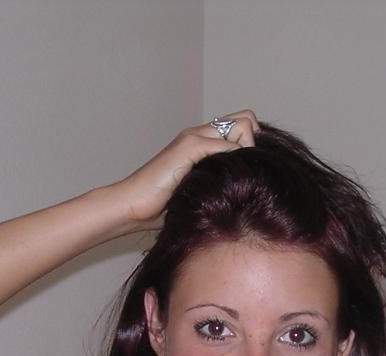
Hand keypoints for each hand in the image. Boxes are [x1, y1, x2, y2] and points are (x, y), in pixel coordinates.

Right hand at [112, 110, 258, 229]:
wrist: (132, 206)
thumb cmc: (162, 207)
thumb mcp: (198, 192)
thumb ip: (216, 182)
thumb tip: (247, 193)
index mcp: (202, 142)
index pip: (243, 125)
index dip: (251, 148)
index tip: (247, 175)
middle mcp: (199, 133)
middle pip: (247, 119)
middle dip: (254, 146)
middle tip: (244, 175)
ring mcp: (194, 137)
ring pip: (243, 126)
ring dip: (246, 154)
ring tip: (235, 181)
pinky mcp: (189, 146)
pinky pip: (227, 145)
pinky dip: (233, 161)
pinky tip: (224, 185)